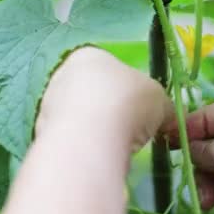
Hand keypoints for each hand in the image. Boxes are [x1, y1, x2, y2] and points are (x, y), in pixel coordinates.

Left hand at [37, 46, 171, 150]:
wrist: (91, 136)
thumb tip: (170, 119)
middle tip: (130, 132)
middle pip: (93, 95)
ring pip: (80, 120)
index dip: (131, 93)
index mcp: (90, 56)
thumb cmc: (128, 102)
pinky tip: (97, 158)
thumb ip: (163, 107)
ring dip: (97, 133)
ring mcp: (48, 105)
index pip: (112, 71)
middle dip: (111, 114)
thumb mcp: (160, 100)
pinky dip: (84, 149)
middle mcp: (62, 75)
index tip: (142, 112)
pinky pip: (71, 141)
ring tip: (115, 148)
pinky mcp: (42, 135)